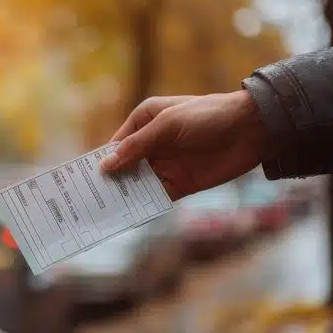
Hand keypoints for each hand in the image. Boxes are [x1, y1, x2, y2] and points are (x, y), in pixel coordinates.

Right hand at [100, 90, 270, 200]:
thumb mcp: (167, 125)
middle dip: (108, 183)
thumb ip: (136, 146)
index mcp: (144, 122)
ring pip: (137, 185)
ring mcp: (165, 166)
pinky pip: (156, 197)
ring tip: (102, 212)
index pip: (116, 145)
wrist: (251, 130)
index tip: (81, 180)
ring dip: (123, 197)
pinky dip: (143, 207)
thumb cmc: (208, 116)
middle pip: (123, 168)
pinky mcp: (180, 184)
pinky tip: (129, 217)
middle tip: (86, 201)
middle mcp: (151, 145)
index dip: (100, 162)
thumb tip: (106, 166)